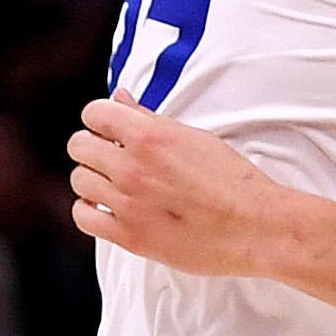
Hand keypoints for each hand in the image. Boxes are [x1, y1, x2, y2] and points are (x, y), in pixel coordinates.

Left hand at [68, 98, 305, 279]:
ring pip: (80, 180)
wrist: (257, 228)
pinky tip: (109, 208)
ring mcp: (128, 203)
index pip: (94, 113)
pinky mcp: (129, 236)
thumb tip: (120, 99)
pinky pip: (83, 217)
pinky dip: (91, 210)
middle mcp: (133, 167)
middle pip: (79, 146)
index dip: (102, 119)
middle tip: (113, 157)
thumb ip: (150, 119)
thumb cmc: (234, 183)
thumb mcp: (195, 138)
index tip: (112, 130)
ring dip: (94, 179)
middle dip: (95, 147)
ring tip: (115, 185)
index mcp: (150, 137)